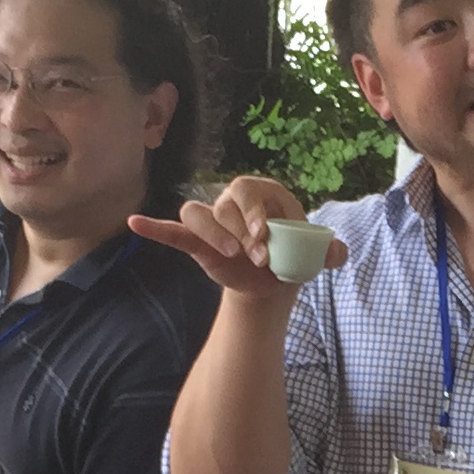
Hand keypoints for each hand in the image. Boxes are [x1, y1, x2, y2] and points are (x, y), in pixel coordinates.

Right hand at [127, 175, 334, 299]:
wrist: (271, 282)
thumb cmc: (291, 258)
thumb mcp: (313, 256)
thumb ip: (329, 252)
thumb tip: (338, 253)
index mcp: (262, 193)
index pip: (251, 191)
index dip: (255, 212)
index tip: (265, 237)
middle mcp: (232, 201)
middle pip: (225, 205)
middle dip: (241, 232)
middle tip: (260, 258)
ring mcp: (212, 221)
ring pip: (197, 213)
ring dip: (213, 234)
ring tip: (231, 255)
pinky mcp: (195, 241)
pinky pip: (171, 230)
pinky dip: (154, 227)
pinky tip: (135, 224)